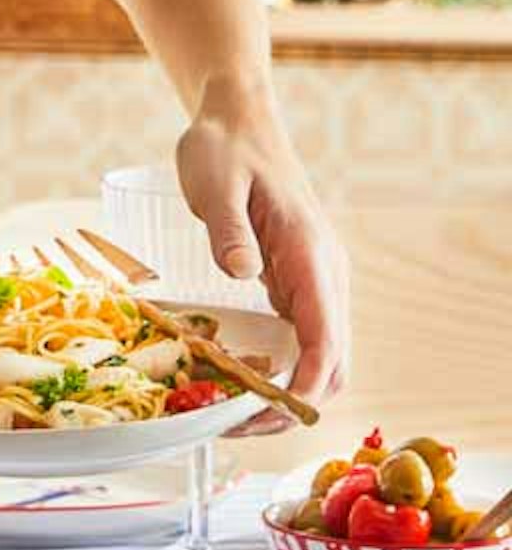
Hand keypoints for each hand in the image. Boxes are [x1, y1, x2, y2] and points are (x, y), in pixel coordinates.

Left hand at [175, 92, 349, 420]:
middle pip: (332, 362)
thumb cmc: (224, 150)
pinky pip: (298, 338)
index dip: (303, 387)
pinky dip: (278, 369)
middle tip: (236, 427)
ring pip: (319, 356)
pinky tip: (237, 381)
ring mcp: (311, 280)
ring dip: (287, 392)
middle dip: (293, 405)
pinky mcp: (293, 281)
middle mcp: (323, 275)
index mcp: (311, 255)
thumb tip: (243, 273)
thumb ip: (228, 229)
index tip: (267, 416)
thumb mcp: (216, 184)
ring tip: (233, 415)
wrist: (237, 122)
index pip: (325, 339)